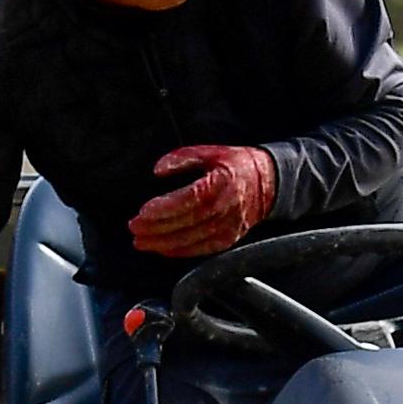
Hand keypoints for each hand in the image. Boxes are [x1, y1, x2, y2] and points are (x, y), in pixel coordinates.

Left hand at [127, 143, 275, 257]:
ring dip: (163, 243)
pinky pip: (201, 250)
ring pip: (191, 240)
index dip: (163, 208)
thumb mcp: (209, 152)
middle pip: (185, 223)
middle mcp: (224, 208)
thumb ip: (181, 158)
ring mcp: (228, 227)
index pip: (187, 200)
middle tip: (134, 228)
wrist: (268, 183)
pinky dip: (180, 252)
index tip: (142, 212)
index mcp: (219, 184)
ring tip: (141, 241)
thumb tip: (158, 170)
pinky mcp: (228, 239)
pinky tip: (163, 249)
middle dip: (156, 228)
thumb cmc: (236, 165)